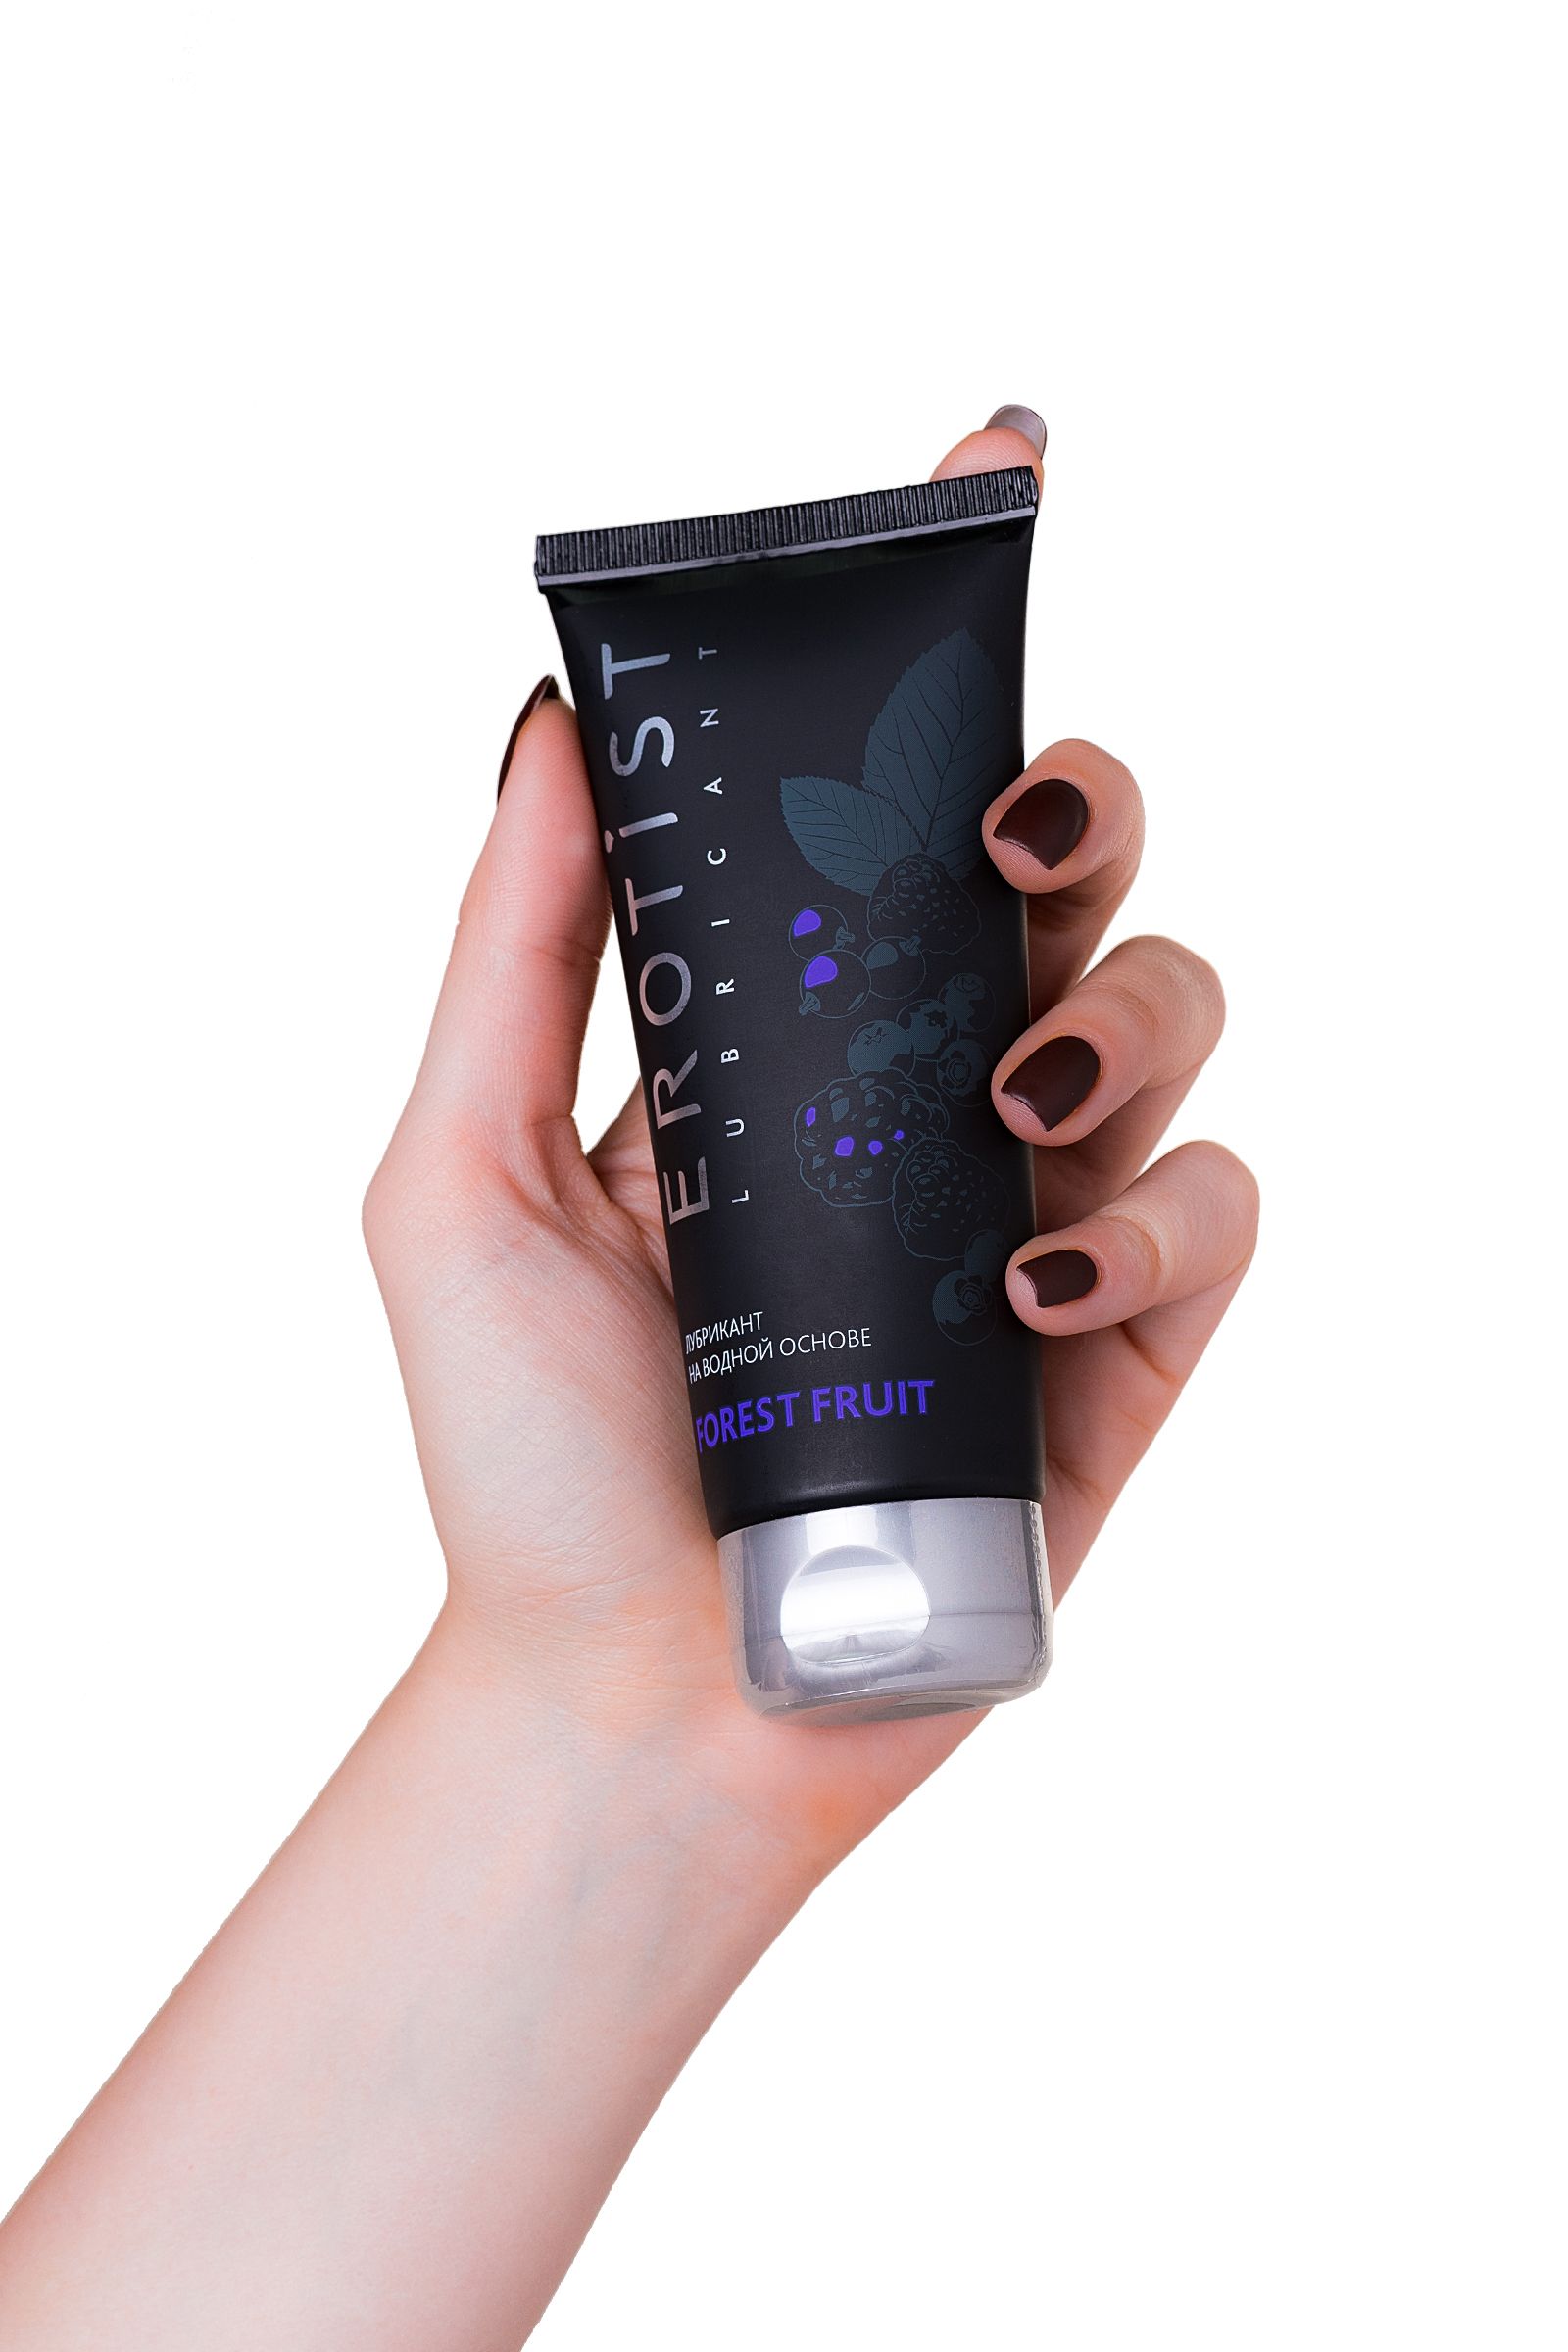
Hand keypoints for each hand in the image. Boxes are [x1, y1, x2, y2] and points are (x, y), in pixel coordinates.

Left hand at [362, 419, 1258, 1890]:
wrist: (629, 1702)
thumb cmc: (525, 1461)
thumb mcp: (460, 1172)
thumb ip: (515, 949)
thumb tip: (540, 717)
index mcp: (781, 1032)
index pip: (882, 800)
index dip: (950, 640)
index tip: (989, 466)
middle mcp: (922, 1092)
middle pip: (1072, 866)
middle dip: (1073, 801)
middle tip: (1002, 837)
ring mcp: (1038, 1209)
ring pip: (1174, 1006)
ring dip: (1120, 1006)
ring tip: (995, 1097)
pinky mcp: (1129, 1341)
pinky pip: (1219, 1208)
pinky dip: (1159, 1215)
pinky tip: (1036, 1279)